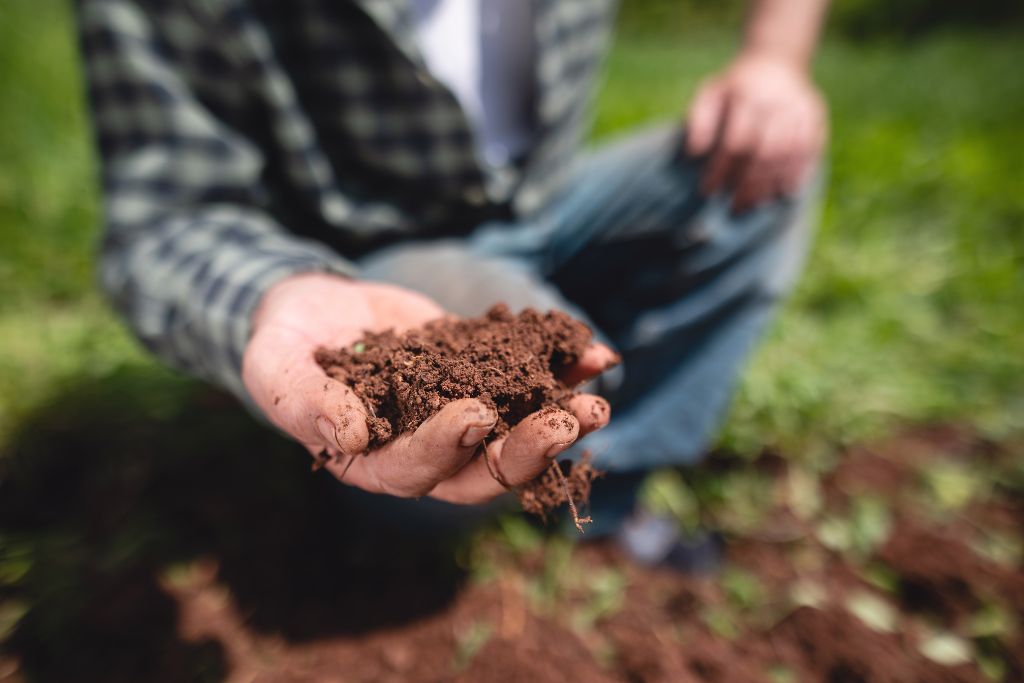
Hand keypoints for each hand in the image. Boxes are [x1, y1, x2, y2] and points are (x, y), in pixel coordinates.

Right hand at [241, 273, 614, 503]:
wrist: (312, 308)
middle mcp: (426, 448)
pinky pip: (527, 377)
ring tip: (596, 400)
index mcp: (375, 462)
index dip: (448, 448)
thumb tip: (351, 435)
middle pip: (484, 468)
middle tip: (567, 423)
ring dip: (560, 419)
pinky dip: (562, 368)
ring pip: (518, 430)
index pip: (418, 471)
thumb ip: (305, 403)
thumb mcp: (276, 370)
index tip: (475, 414)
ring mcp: (460, 411)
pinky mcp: (482, 374)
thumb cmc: (282, 346)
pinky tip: (597, 353)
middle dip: (528, 449)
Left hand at [685, 53, 826, 212]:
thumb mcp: (710, 93)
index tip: (708, 190)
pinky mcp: (816, 117)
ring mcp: (801, 110)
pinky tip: (784, 192)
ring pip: (788, 155)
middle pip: (765, 152)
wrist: (776, 62)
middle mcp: (778, 102)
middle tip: (735, 206)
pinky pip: (810, 150)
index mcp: (748, 95)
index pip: (736, 141)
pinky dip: (797, 173)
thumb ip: (700, 121)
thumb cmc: (735, 86)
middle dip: (748, 184)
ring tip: (755, 204)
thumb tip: (694, 152)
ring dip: (771, 184)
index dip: (721, 169)